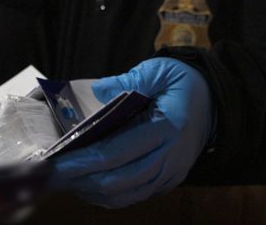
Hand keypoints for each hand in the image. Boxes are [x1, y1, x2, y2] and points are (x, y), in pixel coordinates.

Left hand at [54, 57, 212, 207]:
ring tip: (65, 181)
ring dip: (91, 190)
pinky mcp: (168, 180)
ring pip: (125, 194)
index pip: (115, 152)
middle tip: (51, 176)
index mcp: (167, 128)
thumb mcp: (159, 70)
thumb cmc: (184, 84)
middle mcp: (169, 157)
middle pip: (116, 180)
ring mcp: (170, 173)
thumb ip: (128, 80)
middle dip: (79, 180)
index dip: (82, 161)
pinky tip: (89, 186)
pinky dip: (109, 195)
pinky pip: (135, 195)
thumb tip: (98, 91)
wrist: (214, 102)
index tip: (55, 162)